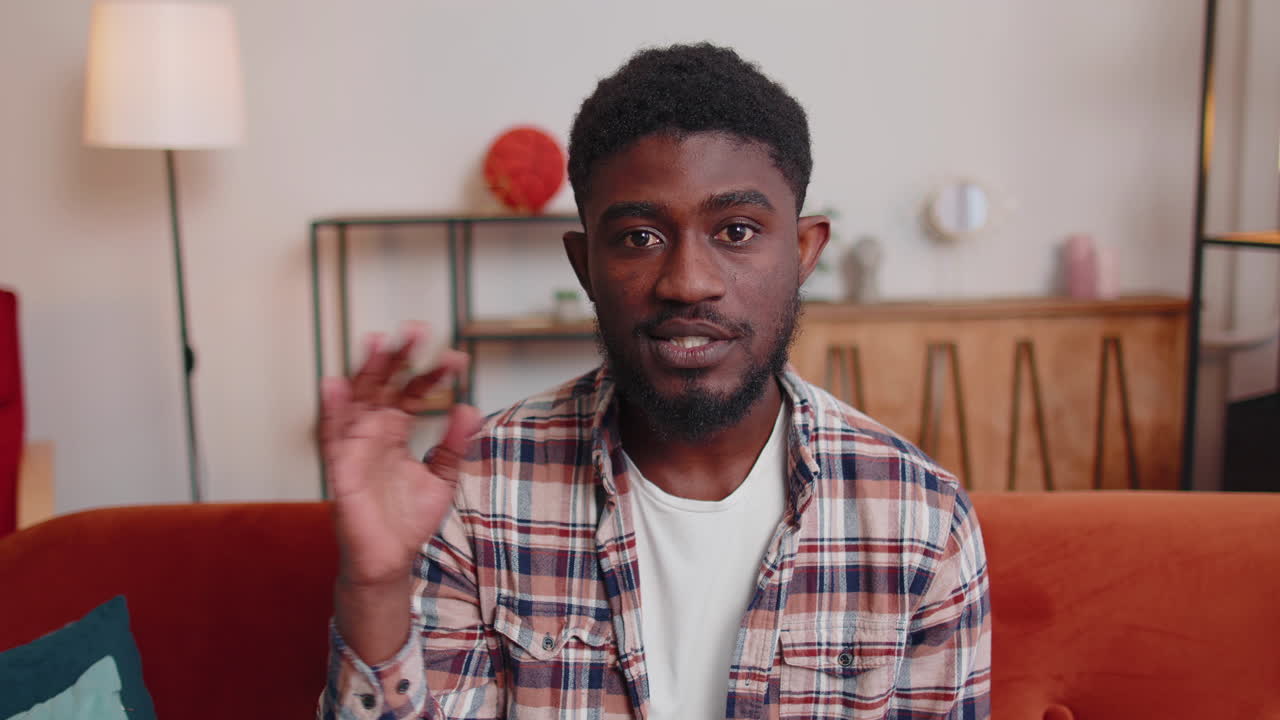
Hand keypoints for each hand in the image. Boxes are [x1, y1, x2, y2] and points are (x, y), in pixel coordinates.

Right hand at [321, 324, 481, 587]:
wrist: (390, 560)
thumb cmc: (408, 519)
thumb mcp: (443, 477)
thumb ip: (455, 443)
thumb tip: (470, 407)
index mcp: (397, 431)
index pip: (413, 392)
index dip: (432, 374)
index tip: (457, 358)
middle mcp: (374, 431)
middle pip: (384, 384)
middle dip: (397, 357)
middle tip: (416, 329)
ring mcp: (355, 446)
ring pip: (358, 399)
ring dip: (366, 370)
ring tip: (377, 340)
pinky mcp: (341, 468)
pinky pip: (332, 435)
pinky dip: (332, 409)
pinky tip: (335, 383)